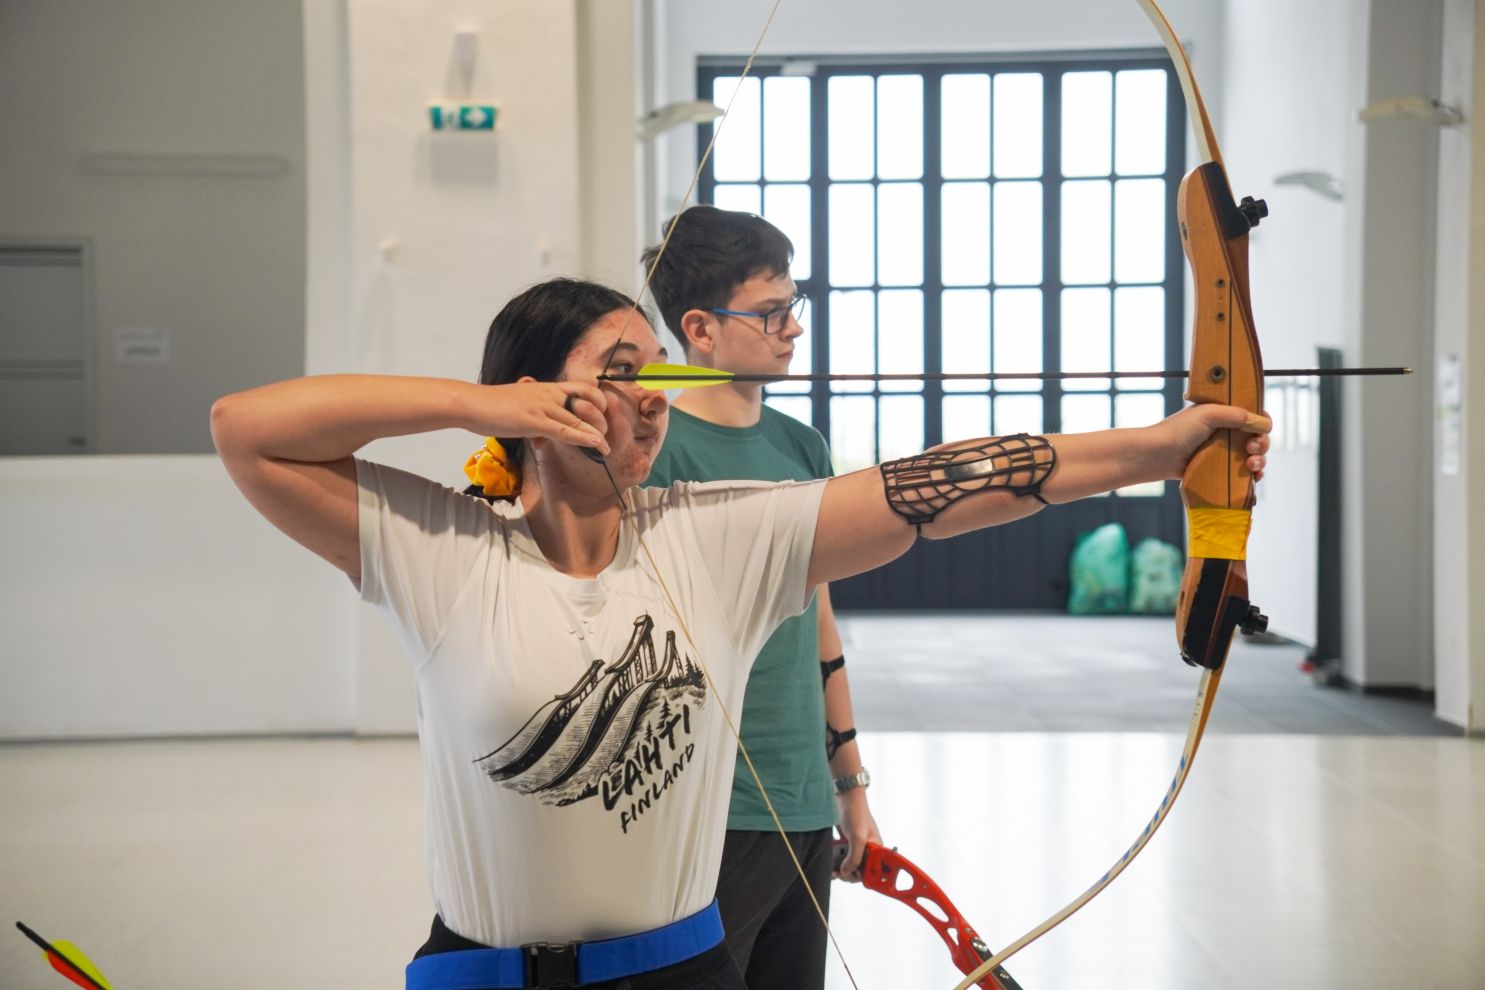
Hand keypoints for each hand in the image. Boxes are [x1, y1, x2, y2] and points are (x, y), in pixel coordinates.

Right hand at [475, 380, 609, 454]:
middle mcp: (549, 393)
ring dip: (597, 433)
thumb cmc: (491, 405)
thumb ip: (535, 409)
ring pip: (579, 419)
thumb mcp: (520, 402)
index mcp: (547, 387)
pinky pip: (565, 430)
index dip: (597, 401)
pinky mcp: (535, 421)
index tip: (603, 415)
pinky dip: (584, 438)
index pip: (582, 389)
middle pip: (588, 401)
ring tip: (607, 447)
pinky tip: (596, 445)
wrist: (471, 403)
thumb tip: (540, 423)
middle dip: (602, 418)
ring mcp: (543, 406)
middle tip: (605, 433)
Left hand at [833, 788, 882, 881]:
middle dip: (850, 874)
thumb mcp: (857, 838)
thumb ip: (854, 858)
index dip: (865, 877)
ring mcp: (858, 845)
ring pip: (851, 864)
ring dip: (842, 869)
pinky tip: (830, 862)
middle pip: (861, 870)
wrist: (845, 796)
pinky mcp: (848, 841)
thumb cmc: (856, 813)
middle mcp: (869, 849)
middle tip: (838, 873)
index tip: (851, 877)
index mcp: (877, 849)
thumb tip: (846, 873)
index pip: (874, 871)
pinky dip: (837, 860)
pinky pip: (843, 856)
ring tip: (832, 870)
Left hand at [1155, 403, 1271, 480]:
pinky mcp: (1217, 469)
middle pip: (1256, 436)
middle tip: (1253, 448)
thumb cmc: (1178, 431)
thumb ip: (1235, 415)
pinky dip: (1252, 475)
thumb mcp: (1208, 414)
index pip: (1252, 414)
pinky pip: (1241, 472)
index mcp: (1222, 413)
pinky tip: (1254, 477)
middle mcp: (1224, 430)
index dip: (1261, 422)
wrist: (1156, 455)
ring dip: (1259, 460)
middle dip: (1262, 443)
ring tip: (1252, 465)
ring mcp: (1221, 450)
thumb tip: (1262, 422)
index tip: (1262, 429)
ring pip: (1251, 455)